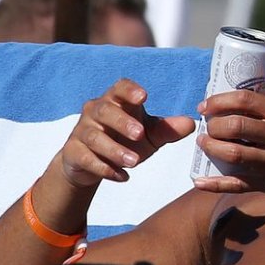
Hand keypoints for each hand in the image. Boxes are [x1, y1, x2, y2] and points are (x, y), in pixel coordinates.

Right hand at [57, 79, 194, 189]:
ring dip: (115, 150)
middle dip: (122, 122)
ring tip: (134, 162)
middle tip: (140, 134)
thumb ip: (167, 130)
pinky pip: (86, 158)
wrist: (90, 163)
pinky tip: (122, 176)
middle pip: (104, 111)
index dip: (130, 91)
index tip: (143, 97)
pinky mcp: (73, 152)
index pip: (119, 88)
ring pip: (95, 137)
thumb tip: (191, 123)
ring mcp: (82, 132)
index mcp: (116, 103)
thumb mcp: (148, 136)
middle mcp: (95, 113)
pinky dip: (104, 168)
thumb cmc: (124, 141)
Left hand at [191, 90, 264, 208]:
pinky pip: (239, 183)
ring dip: (212, 148)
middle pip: (235, 126)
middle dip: (213, 126)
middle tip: (207, 129)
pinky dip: (216, 184)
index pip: (244, 100)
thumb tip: (238, 106)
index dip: (218, 101)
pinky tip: (201, 181)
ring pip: (234, 153)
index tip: (206, 106)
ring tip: (205, 145)